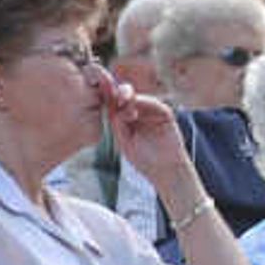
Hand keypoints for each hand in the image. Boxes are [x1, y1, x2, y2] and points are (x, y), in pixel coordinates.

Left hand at [102, 77, 192, 193]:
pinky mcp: (165, 114)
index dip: (109, 99)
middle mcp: (140, 112)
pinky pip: (155, 104)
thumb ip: (118, 125)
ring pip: (140, 99)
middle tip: (112, 94)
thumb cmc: (143, 160)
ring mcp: (153, 112)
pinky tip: (135, 107)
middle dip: (118, 94)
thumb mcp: (124, 142)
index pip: (116, 105)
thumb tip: (110, 108)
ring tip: (121, 101)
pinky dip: (145, 102)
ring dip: (130, 98)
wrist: (165, 170)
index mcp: (127, 119)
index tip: (99, 94)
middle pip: (127, 98)